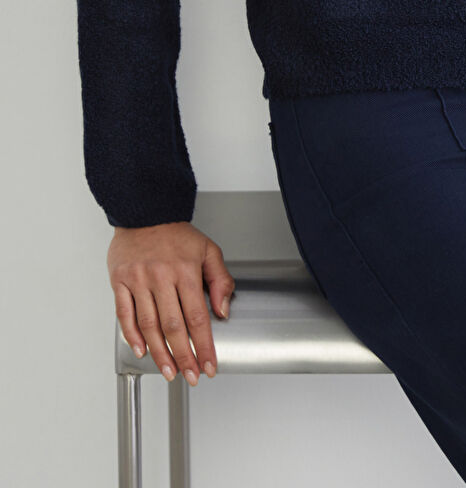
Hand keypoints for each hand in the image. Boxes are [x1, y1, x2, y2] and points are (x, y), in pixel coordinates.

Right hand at [108, 221, 235, 384]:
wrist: (146, 212)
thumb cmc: (177, 235)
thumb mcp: (208, 250)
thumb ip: (220, 280)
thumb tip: (223, 310)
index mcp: (186, 270)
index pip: (198, 317)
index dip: (204, 345)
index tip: (210, 365)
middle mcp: (162, 276)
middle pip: (174, 326)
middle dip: (184, 356)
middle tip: (191, 376)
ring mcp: (139, 279)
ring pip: (149, 324)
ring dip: (160, 353)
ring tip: (169, 371)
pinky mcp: (120, 281)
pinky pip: (124, 314)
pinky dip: (132, 335)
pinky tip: (142, 350)